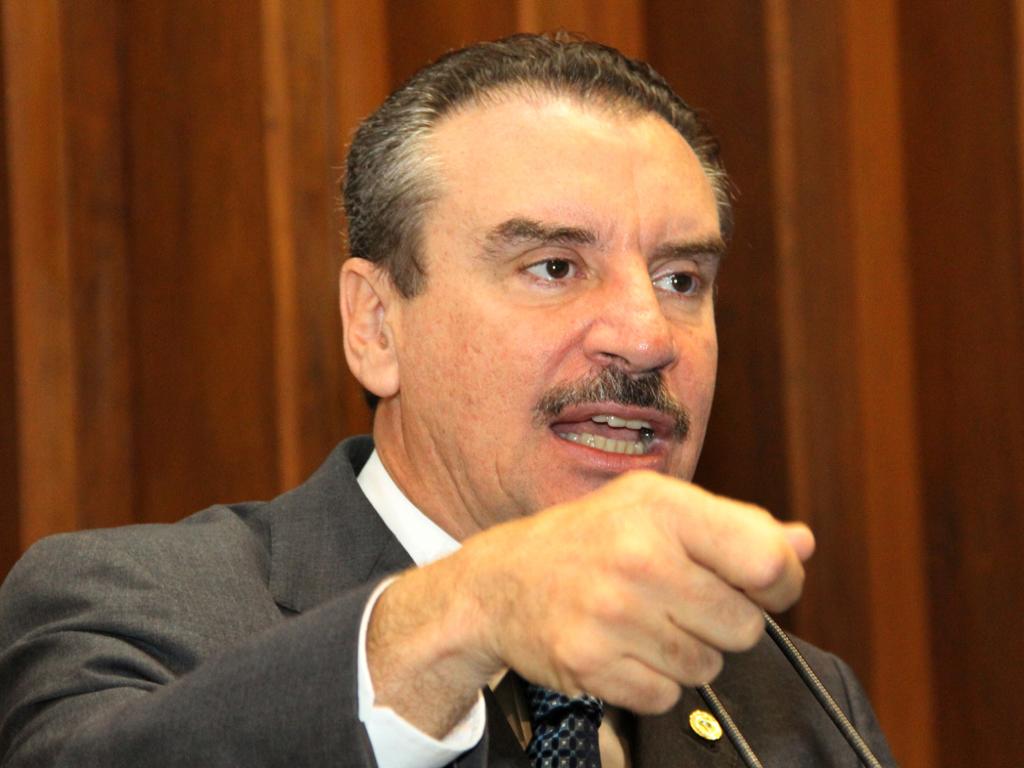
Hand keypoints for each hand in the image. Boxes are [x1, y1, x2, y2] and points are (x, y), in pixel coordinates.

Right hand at [366, 470, 813, 735]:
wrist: (500, 581)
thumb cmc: (588, 540)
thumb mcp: (655, 510)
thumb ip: (733, 526)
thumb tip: (801, 545)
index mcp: (661, 506)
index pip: (765, 559)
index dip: (779, 582)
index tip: (761, 586)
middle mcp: (637, 555)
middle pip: (743, 626)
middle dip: (722, 622)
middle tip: (679, 602)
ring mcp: (611, 612)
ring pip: (707, 666)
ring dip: (685, 653)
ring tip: (644, 622)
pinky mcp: (590, 662)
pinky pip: (666, 696)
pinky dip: (652, 682)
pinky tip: (623, 648)